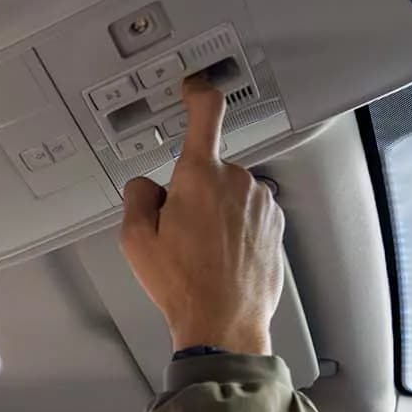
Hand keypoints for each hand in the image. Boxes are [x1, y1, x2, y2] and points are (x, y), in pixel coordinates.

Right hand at [118, 77, 284, 355]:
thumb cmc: (183, 284)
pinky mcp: (275, 224)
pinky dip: (235, 228)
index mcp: (200, 176)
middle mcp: (237, 181)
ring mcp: (261, 203)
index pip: (206, 114)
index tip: (194, 88)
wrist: (224, 323)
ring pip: (229, 193)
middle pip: (208, 169)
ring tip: (201, 251)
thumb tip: (146, 186)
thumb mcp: (135, 240)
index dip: (198, 94)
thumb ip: (136, 197)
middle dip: (192, 190)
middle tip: (179, 230)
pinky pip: (248, 213)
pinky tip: (221, 257)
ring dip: (216, 210)